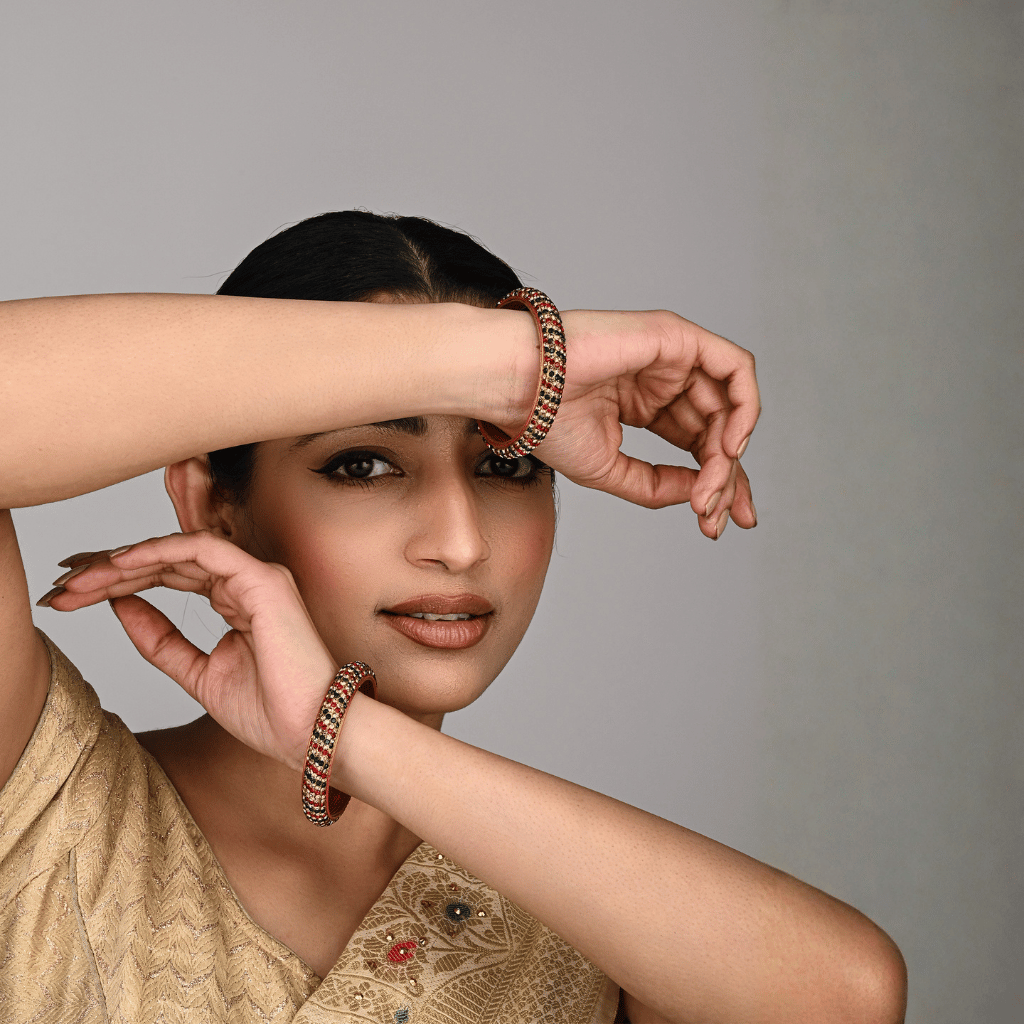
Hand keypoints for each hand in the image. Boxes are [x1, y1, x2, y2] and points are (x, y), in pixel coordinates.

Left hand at [43, 532, 336, 770]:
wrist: (312, 731)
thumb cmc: (272, 711)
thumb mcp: (198, 674)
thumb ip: (160, 640)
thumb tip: (120, 607)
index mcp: (239, 602)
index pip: (174, 577)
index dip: (125, 582)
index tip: (77, 597)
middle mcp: (249, 582)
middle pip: (171, 562)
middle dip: (115, 572)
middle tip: (67, 587)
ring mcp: (259, 577)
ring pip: (182, 551)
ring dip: (129, 561)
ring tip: (85, 579)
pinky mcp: (263, 580)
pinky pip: (204, 550)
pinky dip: (161, 551)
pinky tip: (124, 564)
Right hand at [536, 309, 758, 535]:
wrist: (521, 388)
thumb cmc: (546, 422)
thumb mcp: (610, 470)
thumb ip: (656, 485)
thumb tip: (699, 495)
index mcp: (648, 405)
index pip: (699, 444)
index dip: (716, 483)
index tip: (716, 524)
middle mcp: (666, 380)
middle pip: (719, 430)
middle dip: (728, 478)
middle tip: (719, 516)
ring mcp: (674, 357)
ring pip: (730, 407)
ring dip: (729, 455)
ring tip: (712, 489)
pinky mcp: (679, 337)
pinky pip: (735, 368)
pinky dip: (745, 407)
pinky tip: (729, 445)